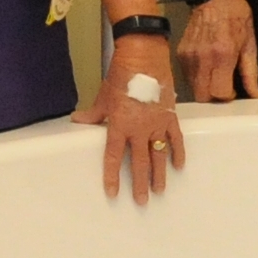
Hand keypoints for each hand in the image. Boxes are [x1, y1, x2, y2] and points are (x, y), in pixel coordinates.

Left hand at [80, 39, 185, 203]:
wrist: (144, 56)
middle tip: (141, 201)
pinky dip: (177, 152)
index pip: (113, 157)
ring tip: (159, 190)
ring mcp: (157, 124)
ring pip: (158, 156)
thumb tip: (79, 121)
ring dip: (159, 174)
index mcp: (119, 125)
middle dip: (139, 184)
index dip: (112, 176)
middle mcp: (139, 129)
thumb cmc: (121, 74)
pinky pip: (176, 139)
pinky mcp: (170, 116)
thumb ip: (93, 114)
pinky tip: (178, 166)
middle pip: (138, 163)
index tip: (113, 192)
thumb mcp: (103, 96)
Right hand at [177, 0, 257, 103]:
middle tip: (222, 86)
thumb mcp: (249, 44)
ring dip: (204, 87)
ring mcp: (189, 55)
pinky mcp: (180, 53)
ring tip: (215, 74)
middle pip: (202, 96)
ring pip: (193, 88)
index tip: (232, 90)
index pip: (219, 93)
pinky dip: (196, 77)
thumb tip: (256, 94)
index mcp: (223, 55)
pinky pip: (186, 76)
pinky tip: (206, 66)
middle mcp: (203, 57)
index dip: (227, 97)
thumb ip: (251, 73)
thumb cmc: (235, 15)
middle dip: (213, 97)